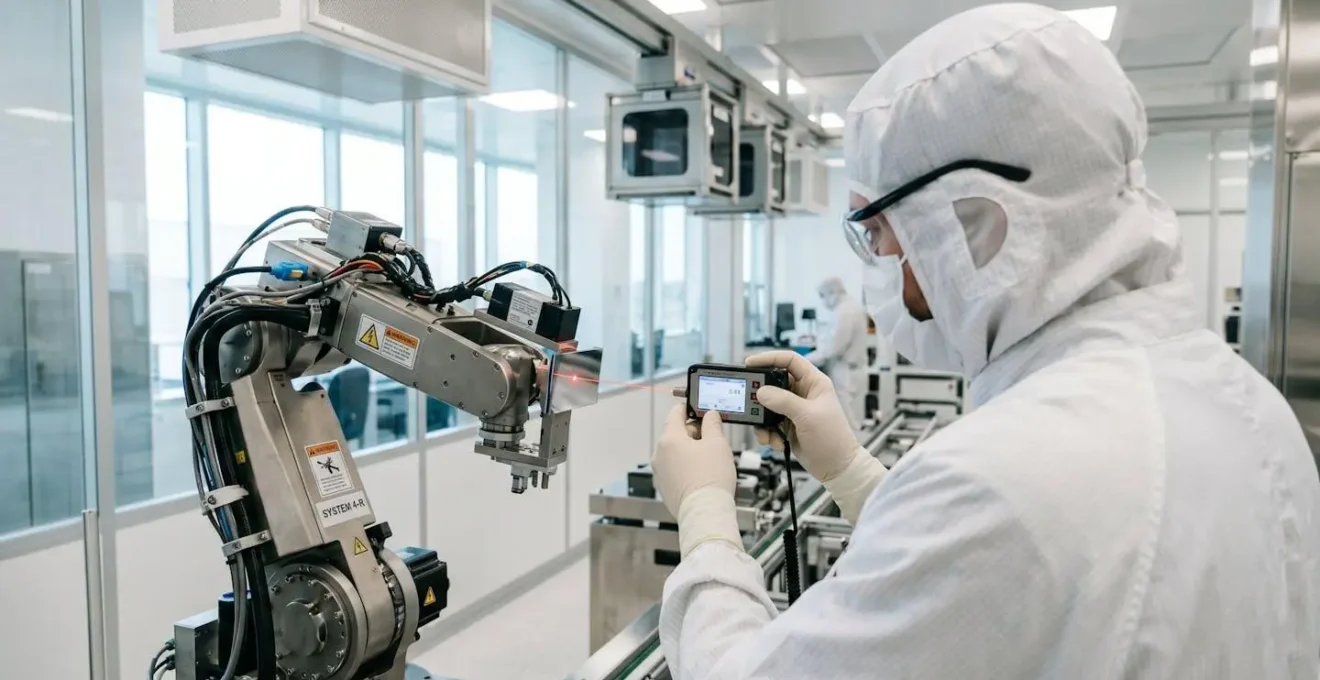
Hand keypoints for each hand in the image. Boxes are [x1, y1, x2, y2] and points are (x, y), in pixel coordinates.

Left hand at [652, 404, 742, 555]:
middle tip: (712, 437)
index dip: (689, 408)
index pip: (675, 414)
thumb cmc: (711, 479)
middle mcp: (659, 455)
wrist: (705, 512)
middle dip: (694, 433)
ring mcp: (660, 473)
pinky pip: (676, 469)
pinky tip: (703, 474)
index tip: (698, 408)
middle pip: (676, 434)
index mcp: (669, 440)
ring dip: (691, 451)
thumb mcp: (718, 444)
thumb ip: (712, 424)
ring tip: (710, 459)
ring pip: (676, 453)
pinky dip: (687, 467)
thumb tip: (710, 415)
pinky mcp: (665, 487)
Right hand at [748, 351, 888, 524]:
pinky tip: (776, 442)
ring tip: (766, 433)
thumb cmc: (832, 439)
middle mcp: (803, 393)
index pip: (789, 360)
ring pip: (768, 405)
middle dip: (761, 395)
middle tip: (749, 402)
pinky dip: (768, 432)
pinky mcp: (788, 424)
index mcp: (814, 382)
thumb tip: (761, 392)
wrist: (837, 468)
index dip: (769, 358)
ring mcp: (795, 409)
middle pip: (774, 382)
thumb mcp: (807, 416)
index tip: (750, 363)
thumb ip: (783, 401)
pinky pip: (769, 422)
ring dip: (763, 420)